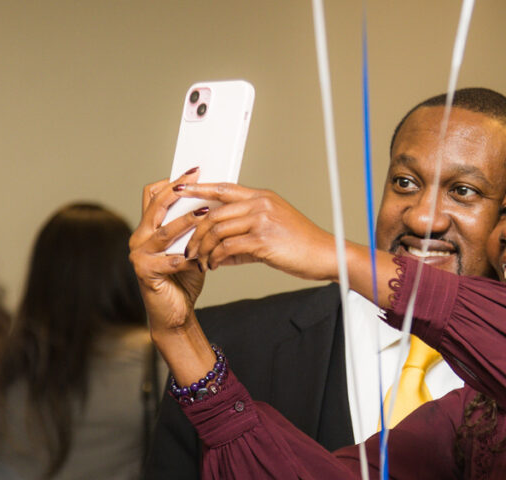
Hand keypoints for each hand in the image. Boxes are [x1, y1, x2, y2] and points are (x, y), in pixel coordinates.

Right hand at [129, 171, 206, 334]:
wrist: (175, 312)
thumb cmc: (183, 278)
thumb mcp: (189, 247)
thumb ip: (193, 227)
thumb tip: (214, 202)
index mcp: (148, 229)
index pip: (153, 196)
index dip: (171, 182)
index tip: (193, 171)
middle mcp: (139, 238)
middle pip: (156, 207)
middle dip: (177, 191)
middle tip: (196, 178)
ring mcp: (139, 255)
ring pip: (164, 232)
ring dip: (186, 222)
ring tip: (206, 213)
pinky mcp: (145, 273)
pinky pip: (167, 261)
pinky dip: (184, 257)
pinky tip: (199, 255)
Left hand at [177, 183, 339, 281]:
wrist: (325, 255)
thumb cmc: (302, 246)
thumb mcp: (272, 234)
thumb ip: (244, 238)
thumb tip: (219, 253)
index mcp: (262, 197)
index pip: (223, 188)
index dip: (199, 188)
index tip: (180, 189)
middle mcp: (260, 204)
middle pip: (214, 212)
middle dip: (195, 232)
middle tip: (188, 248)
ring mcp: (261, 220)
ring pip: (217, 230)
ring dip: (203, 248)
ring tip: (200, 261)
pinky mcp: (263, 239)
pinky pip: (227, 247)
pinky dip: (216, 258)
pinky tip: (214, 265)